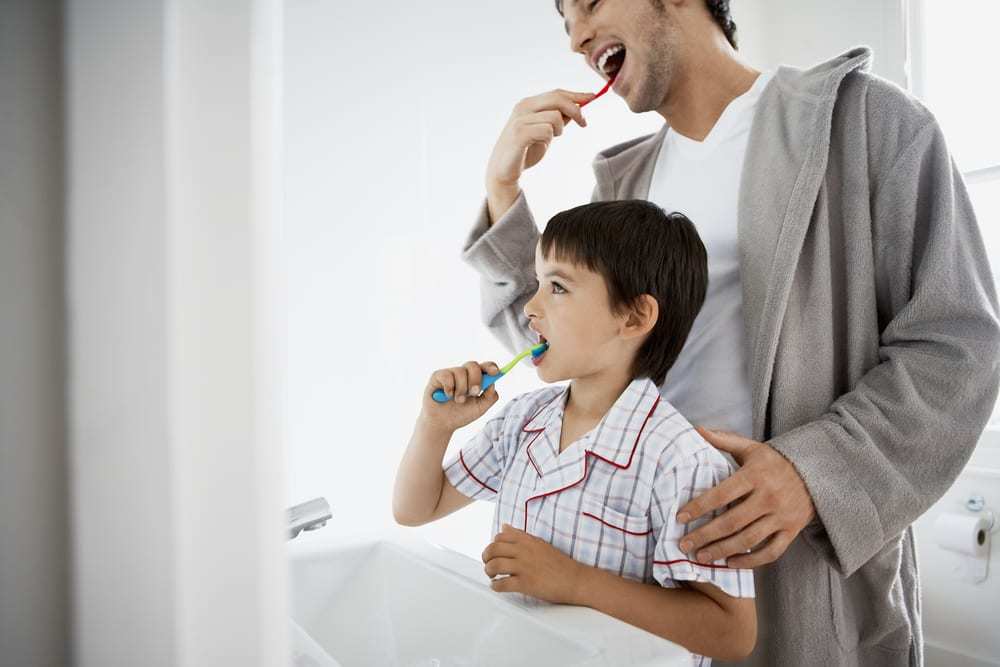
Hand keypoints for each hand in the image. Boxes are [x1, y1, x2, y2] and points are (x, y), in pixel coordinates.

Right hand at [419, 361, 500, 431]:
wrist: (442, 423)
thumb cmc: (461, 414)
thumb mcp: (480, 408)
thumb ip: (490, 397)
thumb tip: (493, 383)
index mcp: (476, 379)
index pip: (485, 367)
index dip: (490, 367)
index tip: (495, 372)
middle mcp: (464, 373)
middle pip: (473, 365)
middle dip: (476, 380)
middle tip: (473, 393)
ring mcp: (451, 373)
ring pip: (460, 371)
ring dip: (461, 389)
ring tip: (458, 401)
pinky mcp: (438, 375)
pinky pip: (447, 376)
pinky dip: (449, 388)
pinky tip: (447, 396)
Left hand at [482, 524, 583, 604]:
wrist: (575, 580)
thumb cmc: (559, 563)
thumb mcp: (539, 543)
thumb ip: (520, 535)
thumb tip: (504, 526)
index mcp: (527, 541)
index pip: (500, 537)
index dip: (493, 545)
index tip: (494, 553)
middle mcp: (524, 552)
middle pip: (493, 550)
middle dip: (486, 558)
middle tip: (488, 564)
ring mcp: (524, 567)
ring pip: (494, 566)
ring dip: (489, 571)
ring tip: (492, 576)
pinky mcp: (525, 584)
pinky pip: (502, 584)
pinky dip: (495, 586)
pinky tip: (497, 586)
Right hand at [485, 89, 593, 190]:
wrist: (504, 170)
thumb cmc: (525, 150)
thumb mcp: (545, 131)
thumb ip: (559, 118)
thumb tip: (579, 106)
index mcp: (529, 103)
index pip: (557, 93)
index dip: (576, 95)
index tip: (593, 98)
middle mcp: (523, 107)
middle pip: (557, 99)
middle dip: (575, 110)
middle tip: (583, 124)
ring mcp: (520, 120)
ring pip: (555, 117)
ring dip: (558, 130)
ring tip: (548, 139)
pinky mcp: (519, 134)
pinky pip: (546, 130)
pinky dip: (548, 138)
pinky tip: (540, 144)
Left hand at [675, 427, 815, 568]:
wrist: (816, 471)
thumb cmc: (774, 461)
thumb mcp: (750, 447)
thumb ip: (723, 440)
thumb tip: (695, 428)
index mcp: (755, 475)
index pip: (722, 494)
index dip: (699, 507)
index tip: (680, 517)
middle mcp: (769, 497)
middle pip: (732, 522)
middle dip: (705, 535)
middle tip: (684, 544)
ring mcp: (782, 516)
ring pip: (748, 540)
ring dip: (722, 551)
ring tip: (701, 556)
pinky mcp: (792, 531)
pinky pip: (771, 552)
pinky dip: (750, 562)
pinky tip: (730, 563)